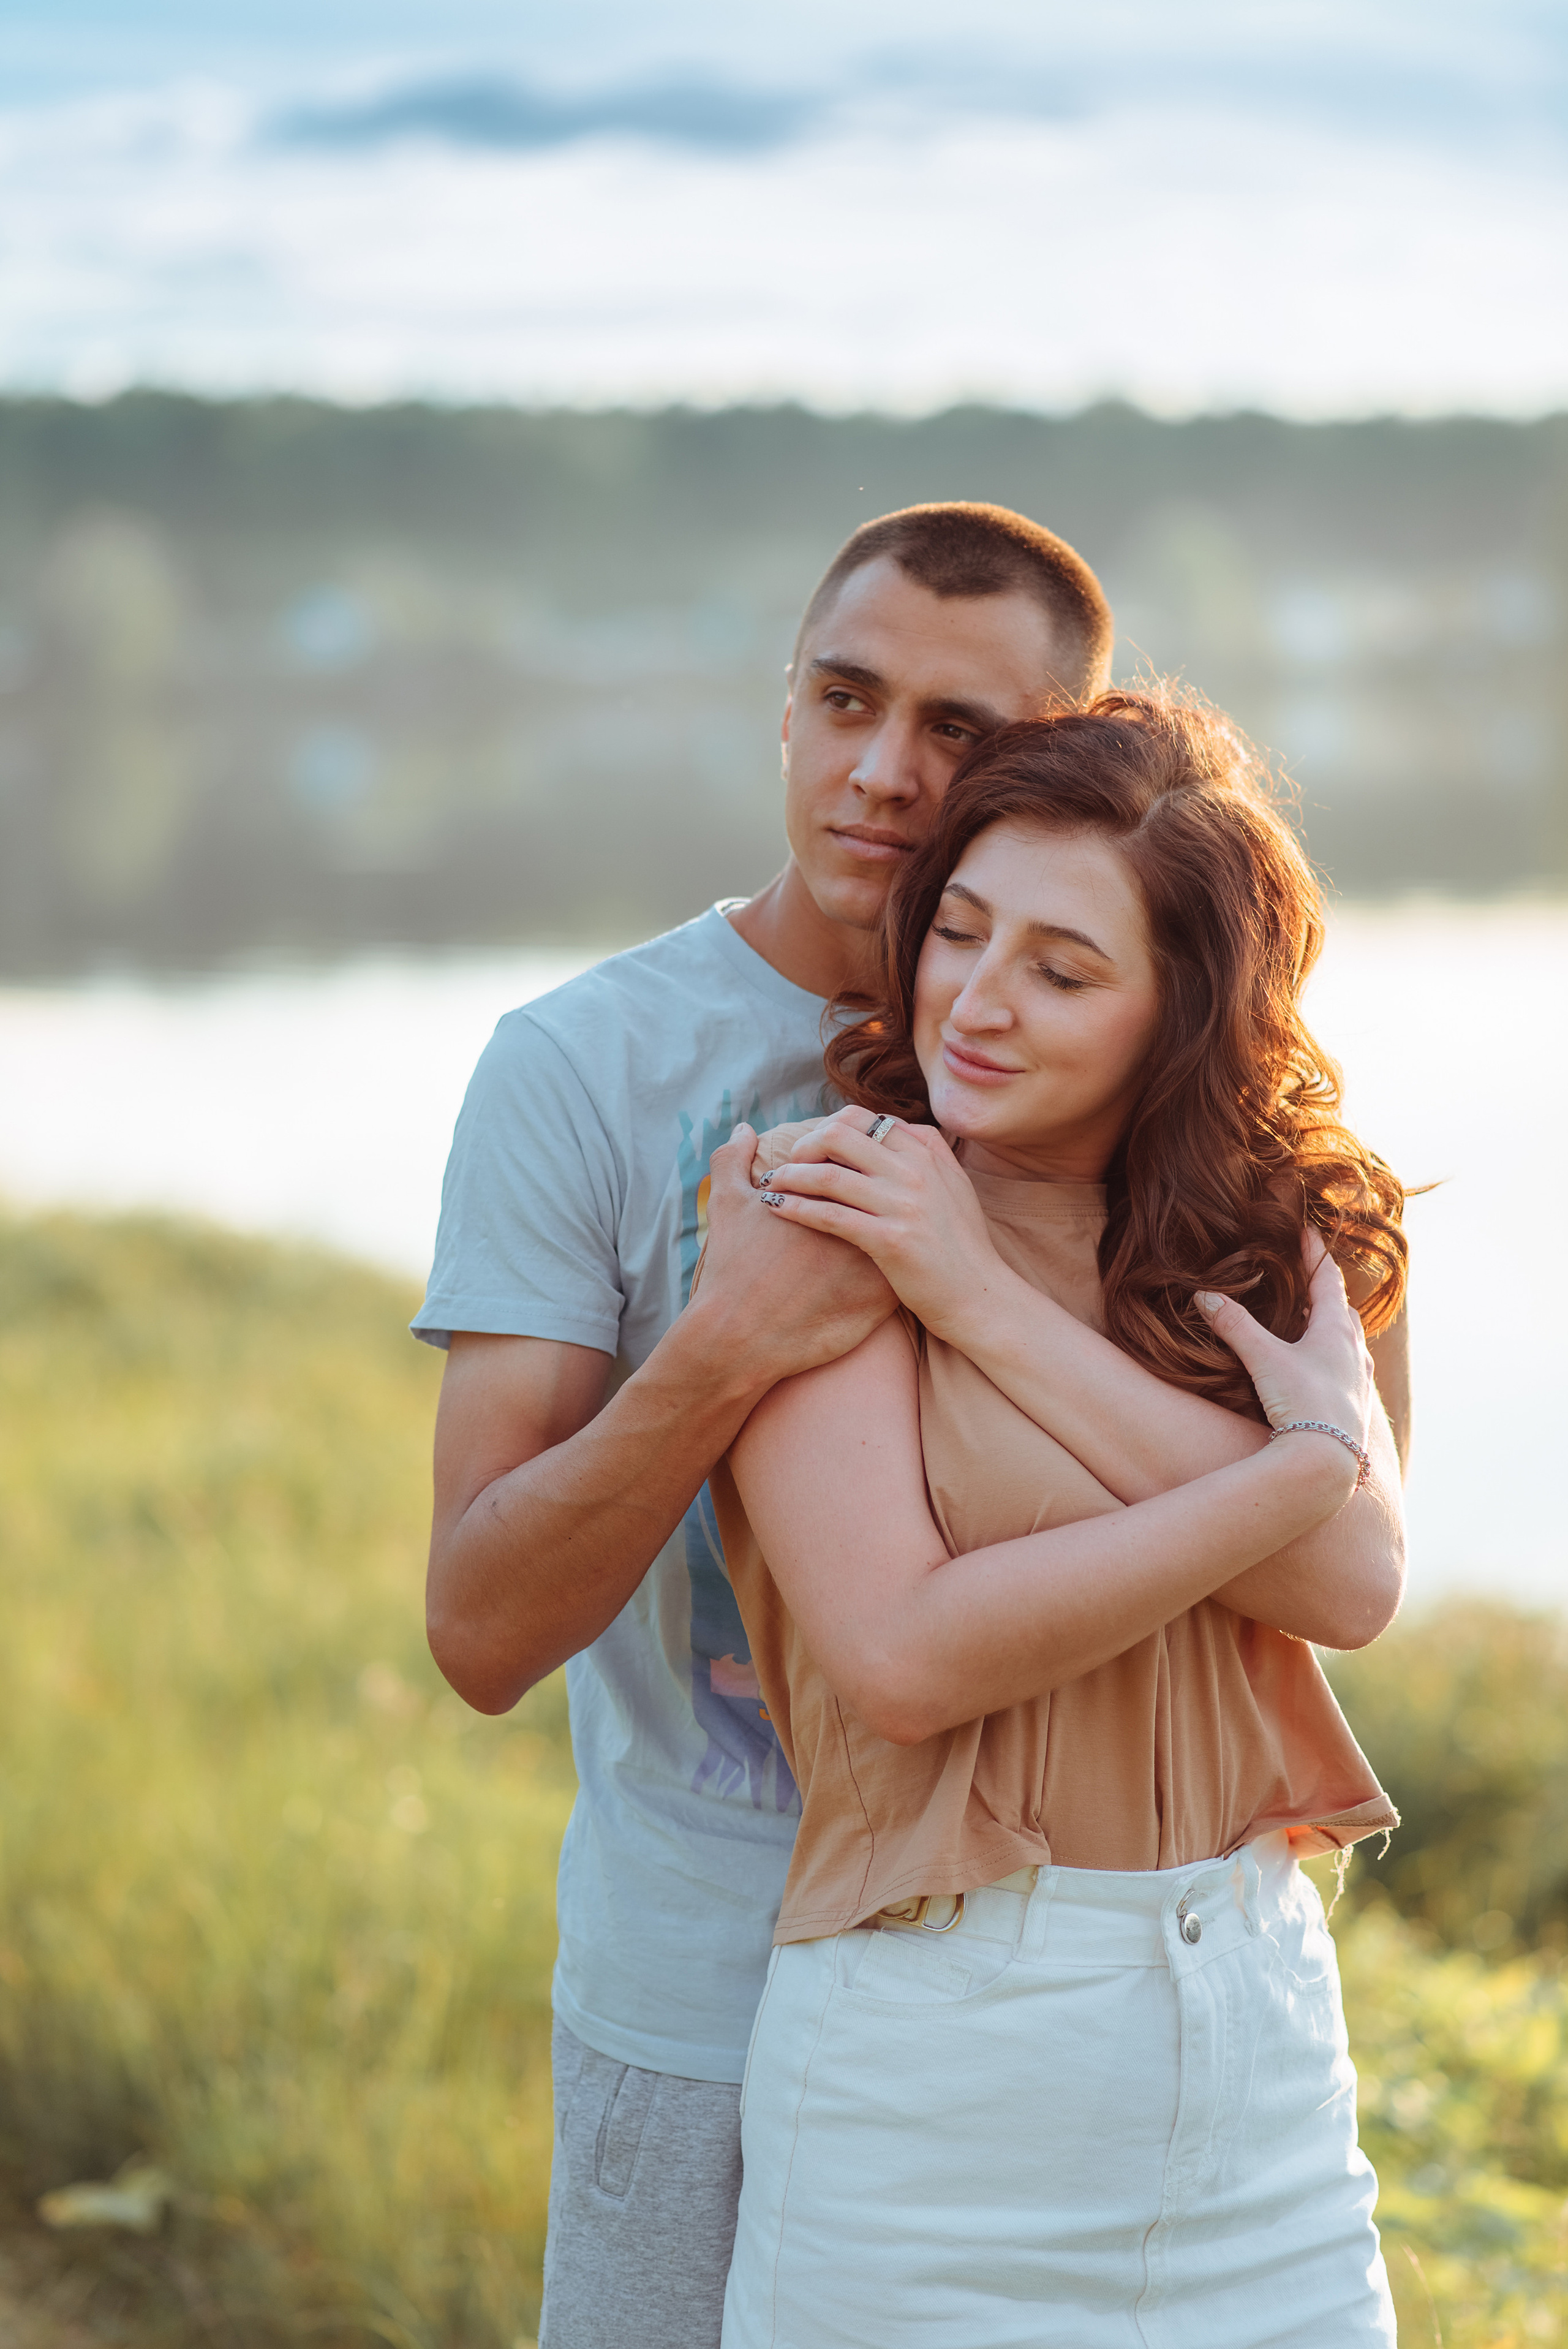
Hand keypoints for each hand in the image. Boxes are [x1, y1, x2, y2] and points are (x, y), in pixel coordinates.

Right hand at [693, 1122, 897, 1383]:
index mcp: (831, 1190)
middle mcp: (862, 1218)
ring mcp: (879, 1258)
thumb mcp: (727, 1206)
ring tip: (880, 1230)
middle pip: (892, 1189)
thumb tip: (742, 1129)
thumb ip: (732, 1160)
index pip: (861, 1159)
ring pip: (906, 1228)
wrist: (742, 1337)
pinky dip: (900, 1266)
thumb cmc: (732, 1269)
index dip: (854, 1163)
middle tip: (866, 1203)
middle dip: (886, 1189)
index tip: (840, 1176)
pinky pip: (907, 1272)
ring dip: (898, 1224)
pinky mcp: (885, 1298)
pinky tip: (883, 1269)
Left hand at [753, 1106, 1008, 1339]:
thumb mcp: (955, 1185)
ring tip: (772, 1186)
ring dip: (790, 1177)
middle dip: (803, 1146)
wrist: (979, 1295)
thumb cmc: (962, 1246)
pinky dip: (796, 1208)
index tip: (811, 1148)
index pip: (864, 1118)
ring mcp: (903, 1204)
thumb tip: (898, 1127)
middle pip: (839, 1135)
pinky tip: (777, 1209)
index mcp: (927, 1153)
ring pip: (828, 1174)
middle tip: (787, 1166)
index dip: (827, 1127)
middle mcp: (915, 1171)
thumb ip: (929, 1151)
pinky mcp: (890, 1240)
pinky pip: (830, 1215)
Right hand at [1195, 1232, 1374, 1490]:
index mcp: (1336, 1330)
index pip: (1328, 1279)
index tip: (1307, 1231)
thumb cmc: (1302, 1403)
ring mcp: (1358, 1380)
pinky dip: (1335, 1358)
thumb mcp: (1263, 1359)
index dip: (1315, 1253)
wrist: (1328, 1461)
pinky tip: (1321, 1371)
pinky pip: (1349, 1369)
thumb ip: (1233, 1325)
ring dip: (1333, 1327)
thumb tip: (1202, 1296)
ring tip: (1314, 1323)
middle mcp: (1355, 1351)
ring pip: (1350, 1341)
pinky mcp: (1356, 1407)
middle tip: (1308, 1278)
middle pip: (1343, 1309)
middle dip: (1326, 1291)